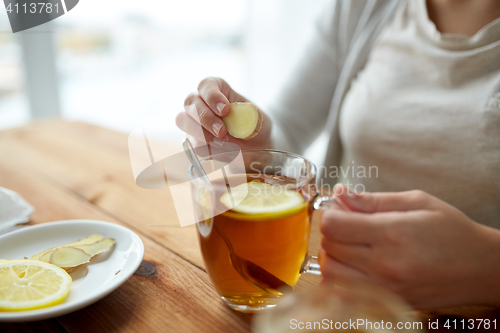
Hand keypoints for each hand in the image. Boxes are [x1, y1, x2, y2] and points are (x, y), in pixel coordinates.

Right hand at [176, 77, 271, 149]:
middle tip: (222, 131)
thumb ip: (246, 116)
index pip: (206, 84)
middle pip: (190, 102)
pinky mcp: (194, 139)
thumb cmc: (255, 126)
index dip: (211, 96)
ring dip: (201, 132)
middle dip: (205, 117)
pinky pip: (191, 142)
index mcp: (218, 89)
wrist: (256, 147)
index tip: (225, 110)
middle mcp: (202, 102)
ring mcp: (194, 121)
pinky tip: (222, 149)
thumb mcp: (257, 118)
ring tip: (222, 142)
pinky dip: (206, 147)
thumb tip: (233, 122)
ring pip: (183, 120)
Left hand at [319, 184, 499, 308]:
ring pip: (331, 273)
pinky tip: (355, 265)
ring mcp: (385, 288)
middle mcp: (385, 265)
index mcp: (392, 234)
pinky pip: (345, 292)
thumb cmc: (452, 231)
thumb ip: (373, 200)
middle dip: (331, 232)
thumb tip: (340, 193)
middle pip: (329, 247)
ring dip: (332, 256)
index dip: (331, 213)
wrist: (481, 268)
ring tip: (350, 245)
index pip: (333, 226)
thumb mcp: (417, 202)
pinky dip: (341, 277)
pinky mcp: (387, 302)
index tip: (340, 210)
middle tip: (346, 224)